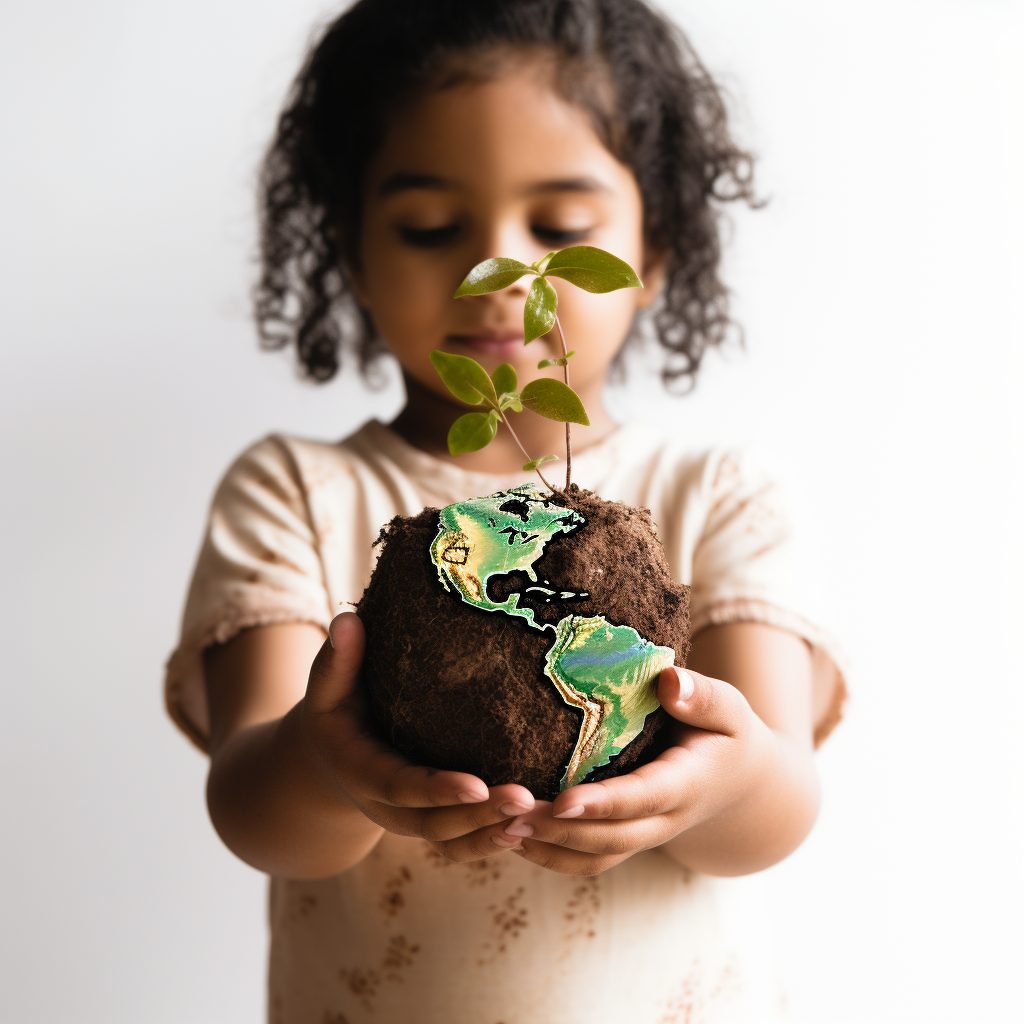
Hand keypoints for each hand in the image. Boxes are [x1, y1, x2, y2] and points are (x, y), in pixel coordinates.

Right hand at [298, 612, 536, 859]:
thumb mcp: (327, 688)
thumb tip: (347, 618)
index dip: (438, 790)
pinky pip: (461, 841)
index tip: (478, 786)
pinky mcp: (431, 822)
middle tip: (525, 800)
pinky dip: (492, 839)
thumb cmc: (336, 711)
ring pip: (450, 840)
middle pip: (433, 824)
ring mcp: (410, 819)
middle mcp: (386, 806)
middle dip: (478, 817)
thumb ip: (338, 660)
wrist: (330, 759)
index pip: (401, 787)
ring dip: (491, 832)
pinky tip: (531, 828)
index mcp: (362, 773)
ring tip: (535, 817)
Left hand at [431, 665, 803, 874]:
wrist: (741, 782)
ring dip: (547, 848)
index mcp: (687, 785)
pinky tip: (510, 837)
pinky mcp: (625, 838)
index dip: (602, 804)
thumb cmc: (726, 732)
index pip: (640, 799)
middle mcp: (663, 820)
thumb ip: (702, 696)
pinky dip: (550, 856)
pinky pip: (588, 860)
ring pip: (594, 857)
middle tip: (509, 814)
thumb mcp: (728, 708)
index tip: (562, 801)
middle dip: (559, 831)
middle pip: (609, 838)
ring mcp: (643, 835)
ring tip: (497, 828)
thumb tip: (669, 681)